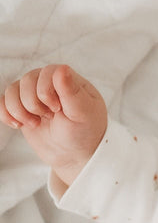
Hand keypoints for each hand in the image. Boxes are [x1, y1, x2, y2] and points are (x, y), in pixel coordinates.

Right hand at [2, 65, 107, 186]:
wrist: (73, 153)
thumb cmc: (84, 132)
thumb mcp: (83, 113)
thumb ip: (71, 91)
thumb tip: (62, 68)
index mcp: (69, 80)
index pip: (47, 72)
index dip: (46, 92)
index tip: (58, 110)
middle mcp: (50, 83)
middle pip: (26, 81)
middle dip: (34, 104)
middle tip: (50, 117)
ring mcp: (34, 95)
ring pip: (12, 90)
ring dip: (20, 111)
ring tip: (36, 123)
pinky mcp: (22, 108)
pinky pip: (2, 102)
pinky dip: (6, 115)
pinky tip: (19, 125)